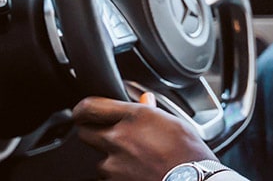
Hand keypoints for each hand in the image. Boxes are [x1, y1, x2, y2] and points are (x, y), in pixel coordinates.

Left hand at [73, 95, 214, 179]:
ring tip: (135, 163)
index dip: (83, 110)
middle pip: (85, 133)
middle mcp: (119, 138)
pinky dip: (119, 176)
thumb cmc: (189, 154)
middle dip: (93, 134)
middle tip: (107, 137)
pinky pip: (108, 178)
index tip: (82, 113)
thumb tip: (145, 100)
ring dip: (111, 160)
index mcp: (134, 117)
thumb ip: (152, 111)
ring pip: (99, 160)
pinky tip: (136, 174)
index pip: (90, 107)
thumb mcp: (175, 124)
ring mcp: (113, 165)